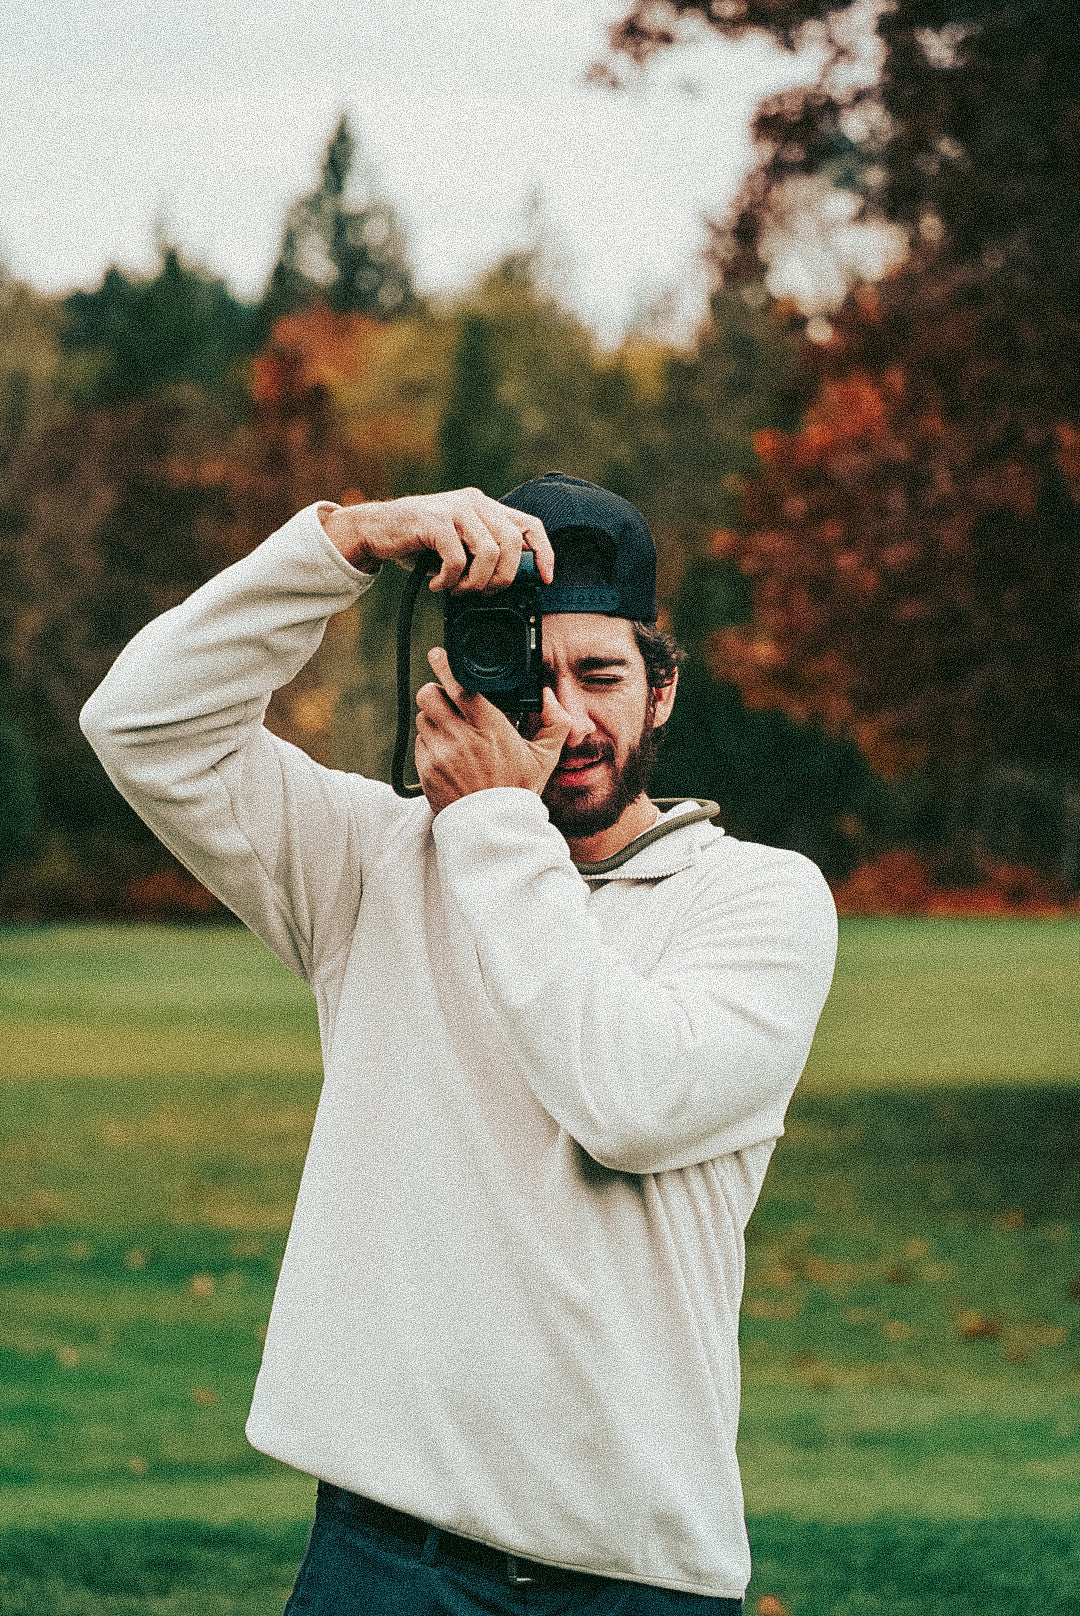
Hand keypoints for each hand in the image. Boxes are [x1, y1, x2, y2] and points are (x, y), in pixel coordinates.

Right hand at [320, 488, 553, 592]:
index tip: (546, 580)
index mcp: (486, 507)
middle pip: (512, 543)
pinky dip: (449, 580)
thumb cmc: (419, 543)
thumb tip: (512, 583)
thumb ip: (484, 555)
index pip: (530, 525)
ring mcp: (454, 508)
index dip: (544, 553)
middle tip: (483, 592)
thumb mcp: (459, 547)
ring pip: (489, 552)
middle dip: (503, 578)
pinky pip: (457, 559)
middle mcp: (474, 502)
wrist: (375, 530)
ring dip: (476, 582)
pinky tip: (437, 584)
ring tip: (457, 589)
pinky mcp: (434, 521)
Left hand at [415, 648, 572, 814]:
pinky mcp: (426, 770)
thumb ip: (555, 722)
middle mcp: (461, 738)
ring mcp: (440, 754)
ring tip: (451, 729)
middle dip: (435, 691)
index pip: (460, 686)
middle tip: (445, 697)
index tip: (438, 654)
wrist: (494, 829)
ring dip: (433, 718)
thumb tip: (547, 695)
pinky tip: (447, 753)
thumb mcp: (546, 757)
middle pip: (429, 695)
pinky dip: (430, 742)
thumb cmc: (519, 791)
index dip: (445, 666)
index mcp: (490, 728)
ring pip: (423, 718)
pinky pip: (420, 743)